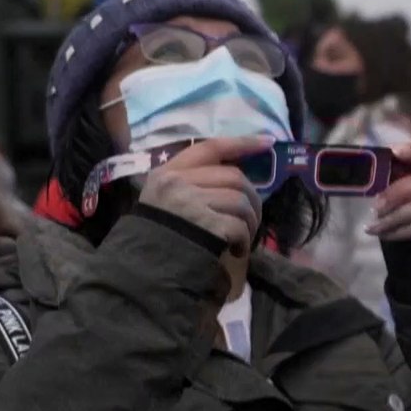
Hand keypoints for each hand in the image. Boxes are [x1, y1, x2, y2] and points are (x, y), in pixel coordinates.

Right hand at [137, 136, 269, 256]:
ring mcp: (190, 203)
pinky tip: (236, 251)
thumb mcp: (164, 200)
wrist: (142, 268)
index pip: (210, 147)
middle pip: (234, 177)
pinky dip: (244, 240)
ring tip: (242, 238)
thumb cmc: (156, 236)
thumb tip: (237, 180)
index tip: (267, 142)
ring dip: (249, 222)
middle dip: (251, 198)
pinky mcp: (205, 225)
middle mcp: (177, 182)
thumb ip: (192, 184)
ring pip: (240, 201)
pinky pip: (239, 226)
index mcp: (167, 172)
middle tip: (251, 219)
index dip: (241, 143)